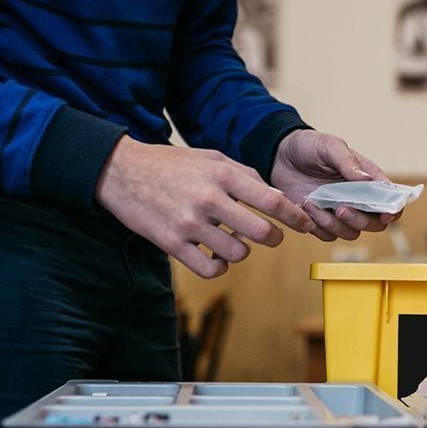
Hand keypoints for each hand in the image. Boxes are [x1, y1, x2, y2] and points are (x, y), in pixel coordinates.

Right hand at [95, 136, 311, 278]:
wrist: (121, 172)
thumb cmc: (171, 165)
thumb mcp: (210, 158)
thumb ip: (244, 175)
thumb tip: (277, 197)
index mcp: (221, 175)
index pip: (272, 202)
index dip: (295, 217)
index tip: (304, 224)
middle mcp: (207, 199)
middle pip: (261, 232)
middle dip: (273, 237)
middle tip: (271, 236)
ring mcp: (189, 224)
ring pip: (238, 253)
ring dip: (242, 250)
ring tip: (233, 239)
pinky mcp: (172, 244)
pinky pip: (210, 269)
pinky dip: (220, 267)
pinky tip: (217, 256)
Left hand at [271, 130, 394, 241]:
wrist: (278, 155)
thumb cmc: (309, 146)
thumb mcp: (329, 146)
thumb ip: (348, 162)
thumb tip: (367, 179)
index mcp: (367, 180)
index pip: (390, 200)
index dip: (391, 210)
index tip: (384, 214)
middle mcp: (358, 199)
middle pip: (374, 224)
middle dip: (359, 220)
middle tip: (340, 209)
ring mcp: (340, 211)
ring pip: (350, 233)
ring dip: (332, 223)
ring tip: (311, 202)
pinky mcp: (321, 221)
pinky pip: (327, 235)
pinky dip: (316, 225)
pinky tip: (303, 206)